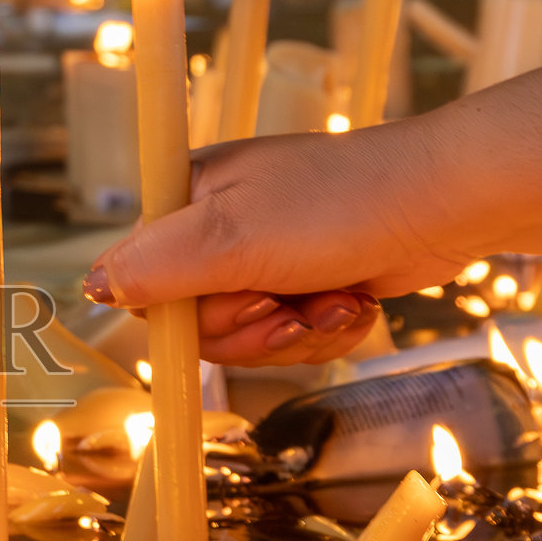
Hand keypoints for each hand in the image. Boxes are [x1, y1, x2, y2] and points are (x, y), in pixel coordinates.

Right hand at [83, 129, 474, 364]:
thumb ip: (155, 265)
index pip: (144, 286)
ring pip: (247, 339)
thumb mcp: (232, 236)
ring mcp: (264, 257)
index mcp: (188, 203)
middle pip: (196, 324)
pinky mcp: (305, 282)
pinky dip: (325, 330)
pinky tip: (351, 301)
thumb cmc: (341, 203)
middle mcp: (219, 229)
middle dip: (252, 328)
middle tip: (287, 298)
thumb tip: (93, 287)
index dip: (189, 314)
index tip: (240, 298)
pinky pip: (292, 337)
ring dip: (297, 332)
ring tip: (332, 294)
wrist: (448, 201)